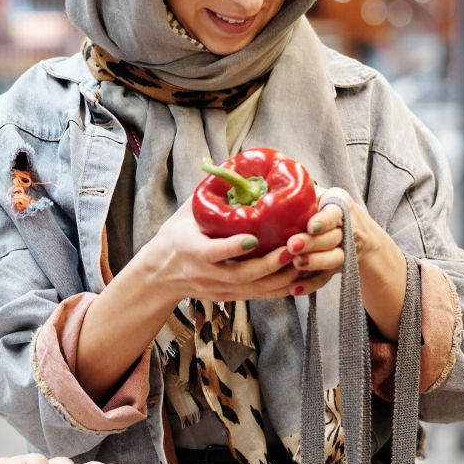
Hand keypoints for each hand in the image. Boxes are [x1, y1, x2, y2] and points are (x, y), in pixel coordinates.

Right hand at [139, 202, 305, 302]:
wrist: (160, 274)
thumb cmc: (176, 236)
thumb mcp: (185, 214)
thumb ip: (210, 194)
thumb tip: (235, 167)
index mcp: (191, 251)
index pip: (211, 252)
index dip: (232, 247)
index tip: (253, 238)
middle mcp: (206, 274)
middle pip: (240, 275)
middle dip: (269, 264)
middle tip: (292, 248)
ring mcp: (218, 289)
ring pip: (253, 289)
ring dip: (280, 278)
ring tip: (303, 261)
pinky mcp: (229, 297)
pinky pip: (258, 296)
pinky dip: (280, 289)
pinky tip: (298, 277)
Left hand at [285, 187, 389, 294]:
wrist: (355, 232)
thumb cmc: (324, 208)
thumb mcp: (317, 194)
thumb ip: (299, 191)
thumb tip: (265, 181)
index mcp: (338, 205)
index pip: (334, 213)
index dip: (323, 221)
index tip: (310, 226)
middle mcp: (345, 227)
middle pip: (332, 237)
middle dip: (312, 243)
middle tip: (292, 246)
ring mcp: (344, 250)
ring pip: (334, 258)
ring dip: (315, 262)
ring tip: (296, 264)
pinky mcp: (337, 268)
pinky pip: (326, 278)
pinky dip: (311, 285)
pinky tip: (294, 290)